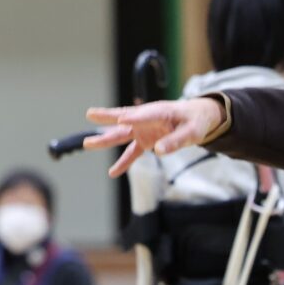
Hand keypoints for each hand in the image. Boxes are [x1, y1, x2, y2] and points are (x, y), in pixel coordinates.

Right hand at [84, 98, 225, 176]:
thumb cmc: (195, 121)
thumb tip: (157, 151)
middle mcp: (147, 119)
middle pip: (125, 119)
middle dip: (108, 118)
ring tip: (87, 144)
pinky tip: (112, 173)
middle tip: (90, 114)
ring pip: (122, 134)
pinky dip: (123, 162)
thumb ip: (176, 141)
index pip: (146, 114)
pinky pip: (132, 152)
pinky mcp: (144, 141)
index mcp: (161, 111)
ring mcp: (144, 130)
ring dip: (106, 139)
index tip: (122, 118)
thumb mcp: (193, 132)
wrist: (196, 118)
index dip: (135, 116)